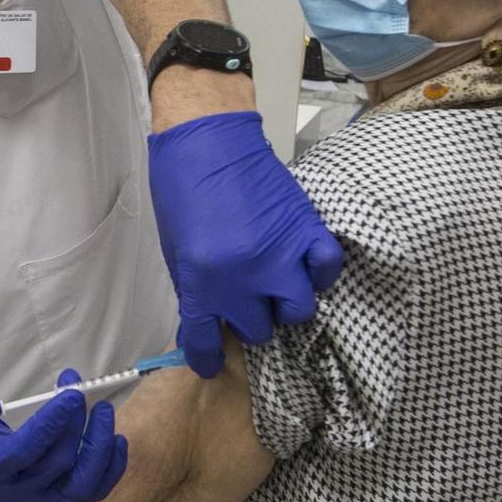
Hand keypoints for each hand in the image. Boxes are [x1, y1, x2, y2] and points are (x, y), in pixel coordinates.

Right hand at [0, 377, 127, 501]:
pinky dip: (110, 468)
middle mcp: (10, 493)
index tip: (71, 394)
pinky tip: (116, 438)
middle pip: (55, 465)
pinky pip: (91, 490)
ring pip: (80, 487)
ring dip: (99, 449)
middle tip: (80, 390)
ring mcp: (36, 497)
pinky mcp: (53, 494)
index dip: (50, 425)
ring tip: (103, 410)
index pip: (23, 452)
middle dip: (74, 425)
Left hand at [147, 111, 343, 377]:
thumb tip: (208, 323)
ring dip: (285, 303)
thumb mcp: (174, 250)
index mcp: (202, 282)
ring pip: (298, 310)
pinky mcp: (306, 230)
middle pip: (258, 329)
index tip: (209, 361)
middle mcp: (243, 277)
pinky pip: (327, 270)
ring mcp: (280, 255)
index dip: (206, 357)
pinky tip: (305, 267)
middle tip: (243, 300)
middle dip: (249, 318)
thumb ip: (194, 292)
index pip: (206, 342)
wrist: (208, 140)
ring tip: (275, 286)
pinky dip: (319, 274)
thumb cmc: (182, 190)